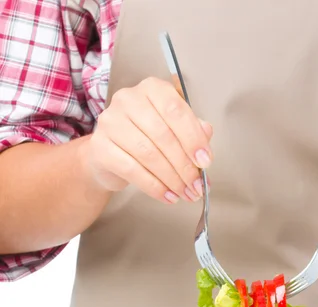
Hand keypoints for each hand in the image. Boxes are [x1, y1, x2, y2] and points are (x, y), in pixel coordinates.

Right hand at [84, 77, 212, 203]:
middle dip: (185, 166)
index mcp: (152, 89)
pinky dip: (155, 187)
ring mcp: (111, 122)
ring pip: (149, 154)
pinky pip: (133, 170)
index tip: (205, 161)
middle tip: (197, 186)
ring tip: (185, 193)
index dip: (193, 138)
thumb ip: (193, 133)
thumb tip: (206, 146)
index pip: (175, 110)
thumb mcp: (174, 130)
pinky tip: (168, 196)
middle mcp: (129, 100)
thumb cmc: (146, 138)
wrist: (110, 155)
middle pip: (163, 135)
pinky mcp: (101, 147)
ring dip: (172, 179)